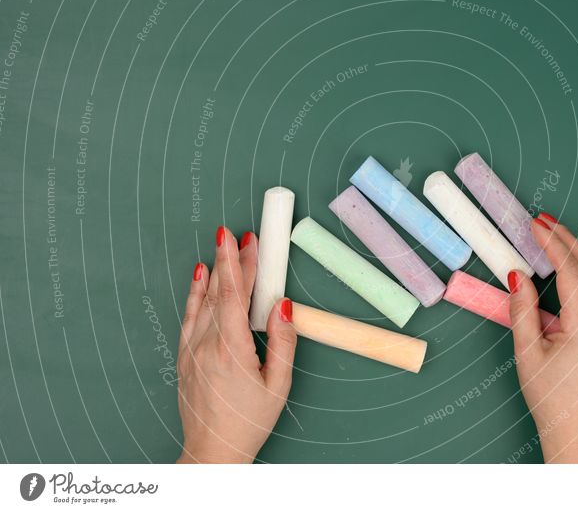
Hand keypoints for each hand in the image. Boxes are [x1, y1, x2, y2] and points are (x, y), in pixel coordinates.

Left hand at [177, 226, 296, 462]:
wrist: (212, 452)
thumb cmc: (248, 422)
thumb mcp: (278, 385)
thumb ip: (283, 342)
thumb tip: (284, 306)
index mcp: (231, 350)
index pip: (234, 295)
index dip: (241, 264)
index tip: (245, 240)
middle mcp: (206, 346)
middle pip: (220, 292)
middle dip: (231, 260)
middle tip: (238, 234)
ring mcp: (191, 350)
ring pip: (202, 301)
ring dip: (214, 271)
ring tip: (221, 246)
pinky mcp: (184, 357)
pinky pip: (189, 316)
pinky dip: (195, 292)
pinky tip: (199, 276)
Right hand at [509, 213, 577, 462]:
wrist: (576, 430)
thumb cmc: (550, 397)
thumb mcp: (527, 353)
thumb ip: (522, 311)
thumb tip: (518, 275)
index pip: (569, 271)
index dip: (552, 244)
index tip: (536, 224)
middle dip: (565, 240)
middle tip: (544, 219)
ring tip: (563, 231)